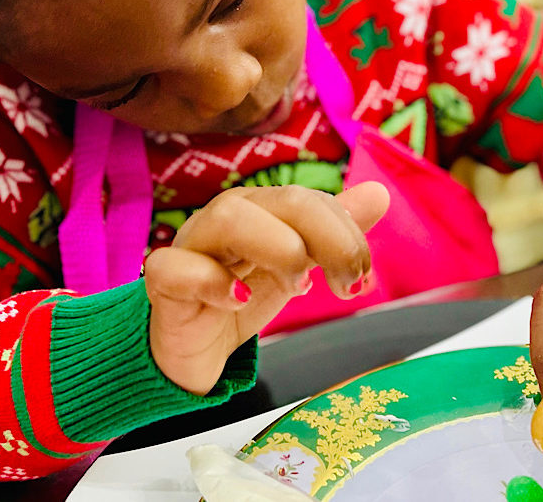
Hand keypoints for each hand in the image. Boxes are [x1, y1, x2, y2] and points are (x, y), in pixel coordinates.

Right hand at [145, 182, 389, 394]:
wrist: (189, 349)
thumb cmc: (239, 296)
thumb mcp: (296, 267)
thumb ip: (334, 232)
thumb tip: (378, 192)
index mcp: (261, 210)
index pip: (313, 201)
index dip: (348, 235)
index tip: (362, 278)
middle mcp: (226, 218)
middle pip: (282, 200)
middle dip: (329, 240)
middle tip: (347, 286)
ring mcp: (191, 247)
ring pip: (229, 217)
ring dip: (278, 248)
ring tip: (298, 285)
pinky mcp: (164, 284)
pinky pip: (175, 267)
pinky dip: (212, 280)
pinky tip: (240, 300)